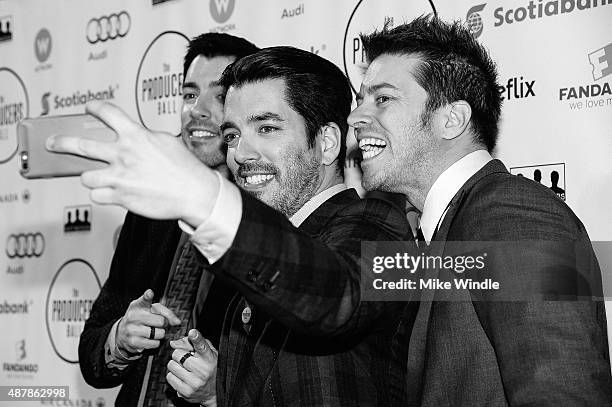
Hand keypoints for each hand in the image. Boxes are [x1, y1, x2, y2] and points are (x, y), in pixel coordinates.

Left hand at [45, 101, 218, 226]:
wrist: (194, 193)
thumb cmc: (184, 168)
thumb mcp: (165, 142)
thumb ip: (143, 137)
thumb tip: (130, 136)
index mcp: (136, 136)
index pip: (108, 114)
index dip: (95, 108)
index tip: (89, 108)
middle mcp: (123, 155)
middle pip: (80, 145)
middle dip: (60, 142)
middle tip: (52, 142)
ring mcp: (119, 177)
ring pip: (86, 177)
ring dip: (91, 177)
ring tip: (100, 178)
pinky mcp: (120, 197)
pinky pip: (98, 196)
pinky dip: (104, 195)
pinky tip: (115, 193)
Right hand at [115, 289, 180, 354]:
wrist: (123, 332)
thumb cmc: (142, 319)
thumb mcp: (151, 310)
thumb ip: (166, 312)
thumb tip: (177, 322)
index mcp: (138, 305)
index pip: (144, 299)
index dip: (148, 296)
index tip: (150, 293)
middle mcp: (133, 316)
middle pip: (161, 321)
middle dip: (163, 323)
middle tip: (157, 323)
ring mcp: (132, 329)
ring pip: (160, 333)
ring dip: (160, 334)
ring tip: (152, 331)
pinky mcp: (133, 342)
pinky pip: (155, 343)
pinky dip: (155, 342)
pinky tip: (148, 338)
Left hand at [167, 329, 216, 405]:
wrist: (215, 392)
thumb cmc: (211, 369)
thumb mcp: (209, 353)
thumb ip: (194, 343)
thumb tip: (174, 343)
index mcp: (210, 358)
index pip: (202, 346)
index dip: (196, 338)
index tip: (193, 333)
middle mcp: (202, 370)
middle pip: (178, 353)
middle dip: (180, 355)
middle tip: (187, 359)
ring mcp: (194, 382)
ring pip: (171, 365)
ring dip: (176, 365)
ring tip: (185, 369)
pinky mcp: (186, 391)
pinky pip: (169, 377)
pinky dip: (173, 376)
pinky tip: (182, 377)